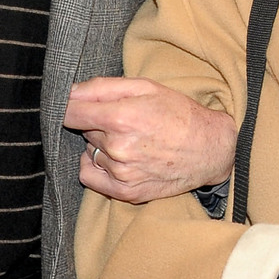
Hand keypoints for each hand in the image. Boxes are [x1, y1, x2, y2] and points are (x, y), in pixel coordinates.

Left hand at [64, 77, 236, 203]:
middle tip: (124, 120)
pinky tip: (115, 158)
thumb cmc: (179, 113)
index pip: (68, 112)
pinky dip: (96, 165)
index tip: (78, 104)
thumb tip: (67, 91)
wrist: (210, 149)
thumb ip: (102, 87)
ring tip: (131, 140)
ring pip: (90, 150)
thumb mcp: (145, 87)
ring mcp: (121, 173)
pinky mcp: (125, 192)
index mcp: (121, 118)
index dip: (70, 105)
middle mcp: (118, 148)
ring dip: (102, 144)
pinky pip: (89, 175)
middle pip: (83, 129)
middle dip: (96, 122)